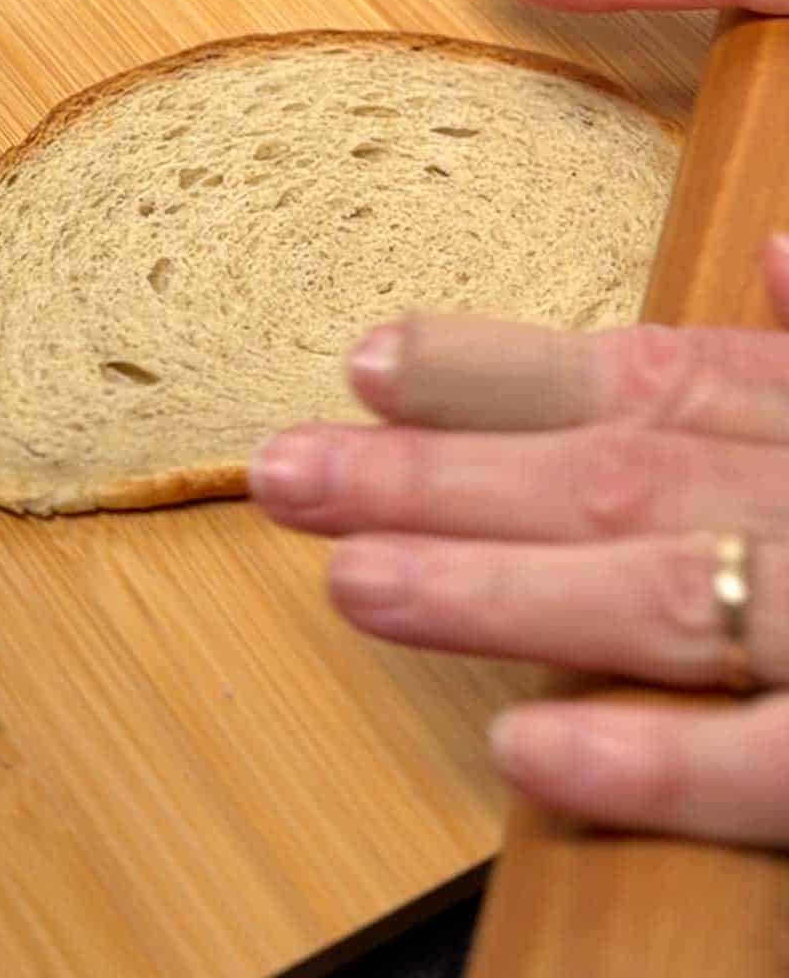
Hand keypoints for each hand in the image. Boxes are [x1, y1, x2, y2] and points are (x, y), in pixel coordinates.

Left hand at [252, 236, 788, 843]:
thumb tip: (775, 255)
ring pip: (661, 593)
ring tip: (353, 582)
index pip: (641, 381)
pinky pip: (770, 768)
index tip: (364, 362)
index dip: (494, 372)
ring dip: (497, 586)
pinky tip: (519, 753)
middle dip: (437, 475)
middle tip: (285, 472)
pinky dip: (653, 759)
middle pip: (609, 478)